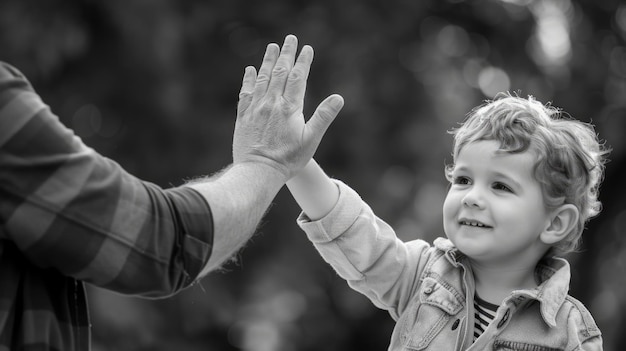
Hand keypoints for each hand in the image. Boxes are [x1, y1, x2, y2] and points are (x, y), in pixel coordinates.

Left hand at [233, 34, 343, 180]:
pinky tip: (250, 70)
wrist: (257, 172)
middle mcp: (271, 103)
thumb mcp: (311, 140)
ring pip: (262, 78)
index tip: (307, 48)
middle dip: (286, 54)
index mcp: (289, 108)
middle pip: (280, 73)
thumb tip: (338, 98)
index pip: (298, 78)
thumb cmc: (288, 160)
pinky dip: (248, 79)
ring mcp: (255, 108)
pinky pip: (246, 92)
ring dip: (268, 61)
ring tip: (272, 47)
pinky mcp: (243, 117)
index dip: (303, 61)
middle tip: (290, 38)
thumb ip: (323, 117)